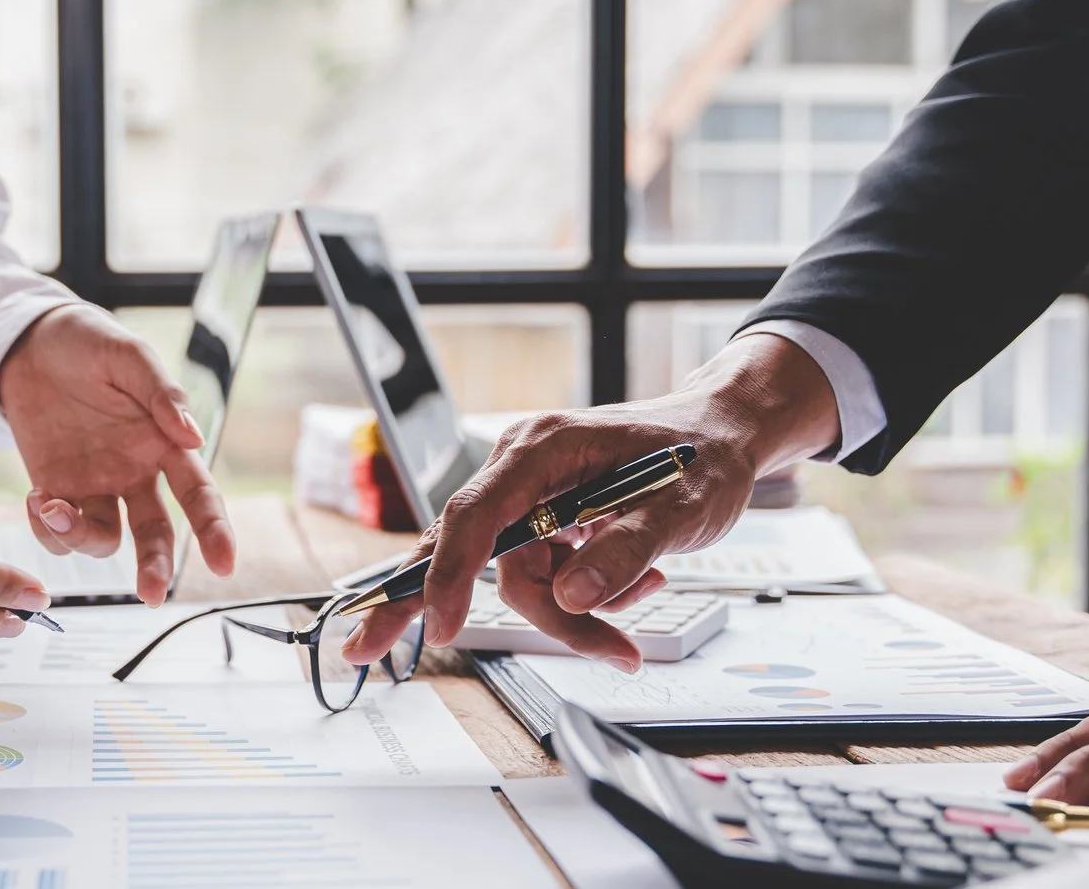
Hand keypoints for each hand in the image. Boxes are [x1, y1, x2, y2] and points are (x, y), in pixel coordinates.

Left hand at [0, 303, 236, 603]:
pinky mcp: (55, 490)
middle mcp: (135, 474)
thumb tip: (194, 434)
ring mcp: (95, 486)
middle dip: (156, 565)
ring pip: (103, 539)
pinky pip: (58, 531)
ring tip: (52, 508)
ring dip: (81, 537)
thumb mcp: (129, 356)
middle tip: (150, 592)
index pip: (198, 494)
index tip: (224, 563)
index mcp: (164, 444)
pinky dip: (46, 529)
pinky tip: (36, 499)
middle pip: (156, 532)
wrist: (27, 342)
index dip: (214, 530)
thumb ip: (163, 394)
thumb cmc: (87, 342)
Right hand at [339, 334, 837, 669]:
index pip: (476, 515)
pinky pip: (545, 581)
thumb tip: (571, 599)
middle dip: (431, 604)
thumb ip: (624, 551)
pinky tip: (637, 583)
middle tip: (364, 651)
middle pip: (462, 549)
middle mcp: (522, 472)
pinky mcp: (547, 525)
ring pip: (518, 582)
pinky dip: (586, 600)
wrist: (724, 436)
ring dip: (572, 617)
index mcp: (541, 449)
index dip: (453, 574)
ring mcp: (531, 501)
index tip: (444, 625)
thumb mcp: (680, 506)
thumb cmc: (702, 454)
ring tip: (640, 606)